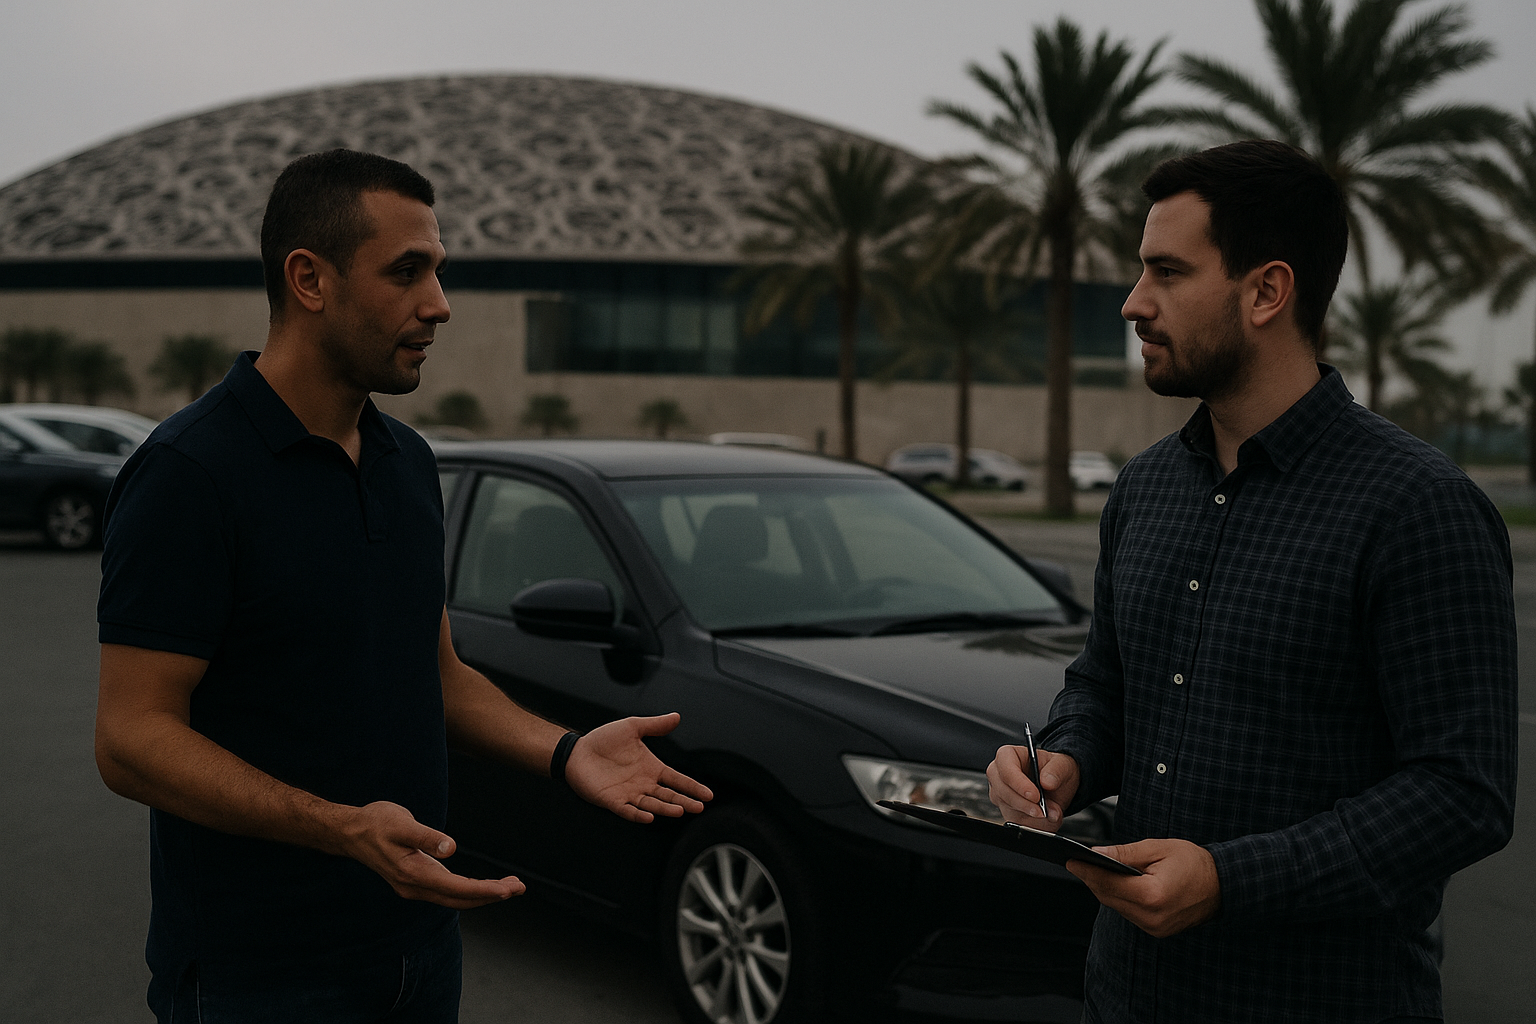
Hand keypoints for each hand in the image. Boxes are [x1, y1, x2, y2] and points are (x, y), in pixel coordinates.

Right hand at [335, 801, 524, 908]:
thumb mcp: (402, 823)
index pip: (457, 888)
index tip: (509, 889)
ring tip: (510, 886)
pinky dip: (468, 890)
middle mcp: (414, 886)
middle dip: (491, 895)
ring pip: (454, 898)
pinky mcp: (415, 881)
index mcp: (413, 873)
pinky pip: (447, 891)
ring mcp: (414, 887)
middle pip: (460, 899)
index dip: (485, 890)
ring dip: (482, 894)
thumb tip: (451, 848)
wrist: (350, 832)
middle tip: (520, 887)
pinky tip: (483, 885)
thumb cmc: (376, 823)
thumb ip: (426, 837)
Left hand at [566, 713, 713, 822]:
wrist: (577, 751)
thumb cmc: (604, 740)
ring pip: (652, 804)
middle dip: (685, 801)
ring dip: (665, 808)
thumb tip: (677, 717)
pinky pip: (628, 811)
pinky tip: (649, 817)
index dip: (692, 787)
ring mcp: (629, 794)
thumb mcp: (632, 727)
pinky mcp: (612, 801)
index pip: (677, 780)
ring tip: (680, 810)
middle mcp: (643, 784)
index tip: (708, 795)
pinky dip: (638, 814)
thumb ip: (655, 725)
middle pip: (668, 796)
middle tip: (699, 807)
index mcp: (651, 768)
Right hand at [987, 745, 1078, 830]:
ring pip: (1008, 809)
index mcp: (1008, 756)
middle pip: (1003, 792)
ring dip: (1030, 815)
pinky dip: (1031, 824)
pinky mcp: (1006, 810)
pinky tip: (1044, 819)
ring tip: (1050, 813)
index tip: (1035, 796)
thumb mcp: (1062, 764)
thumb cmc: (1054, 769)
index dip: (1019, 784)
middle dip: (1025, 804)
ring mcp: (1000, 794)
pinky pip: (1015, 821)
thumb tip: (1047, 782)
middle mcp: (999, 774)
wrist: (1057, 785)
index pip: (1006, 770)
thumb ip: (1056, 771)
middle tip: (1044, 810)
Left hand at [1066, 838, 1220, 937]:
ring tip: (1093, 869)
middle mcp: (1152, 917)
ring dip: (1104, 888)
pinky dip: (1120, 897)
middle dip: (1092, 878)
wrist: (1223, 885)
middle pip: (1109, 896)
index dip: (1086, 871)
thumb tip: (1096, 853)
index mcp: (1152, 895)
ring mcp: (1155, 927)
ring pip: (1116, 906)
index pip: (1108, 883)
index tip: (1070, 860)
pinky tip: (1115, 883)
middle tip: (1078, 861)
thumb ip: (1125, 853)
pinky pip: (1129, 912)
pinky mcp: (1157, 930)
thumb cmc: (1195, 863)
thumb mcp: (1158, 849)